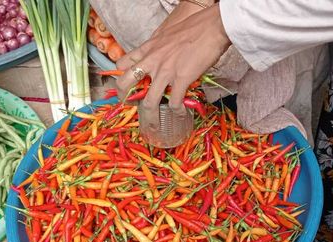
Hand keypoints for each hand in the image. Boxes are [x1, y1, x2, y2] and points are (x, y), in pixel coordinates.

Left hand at [116, 4, 230, 127]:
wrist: (212, 27)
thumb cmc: (194, 27)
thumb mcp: (166, 34)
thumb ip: (159, 47)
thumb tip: (161, 57)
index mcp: (147, 49)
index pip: (122, 64)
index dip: (121, 76)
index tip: (128, 86)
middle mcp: (152, 61)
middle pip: (125, 83)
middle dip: (125, 99)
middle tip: (133, 106)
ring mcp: (165, 71)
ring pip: (149, 101)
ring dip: (151, 117)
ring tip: (155, 124)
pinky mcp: (181, 79)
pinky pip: (174, 102)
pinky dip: (177, 112)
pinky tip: (180, 114)